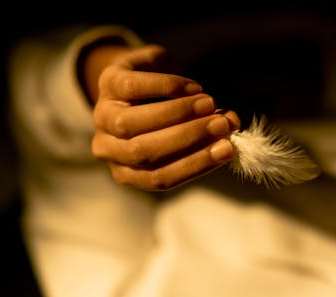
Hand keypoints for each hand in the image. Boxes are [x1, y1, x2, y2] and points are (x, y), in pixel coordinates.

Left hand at [84, 44, 239, 190]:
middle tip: (221, 124)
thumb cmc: (170, 117)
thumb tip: (233, 126)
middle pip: (144, 151)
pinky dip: (166, 87)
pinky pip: (133, 87)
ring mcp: (103, 116)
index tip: (227, 150)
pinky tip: (192, 88)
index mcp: (129, 171)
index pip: (159, 178)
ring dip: (177, 113)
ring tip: (210, 104)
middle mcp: (109, 148)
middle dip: (188, 137)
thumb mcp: (188, 133)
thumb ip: (208, 136)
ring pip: (134, 123)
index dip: (194, 164)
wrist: (145, 80)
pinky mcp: (107, 83)